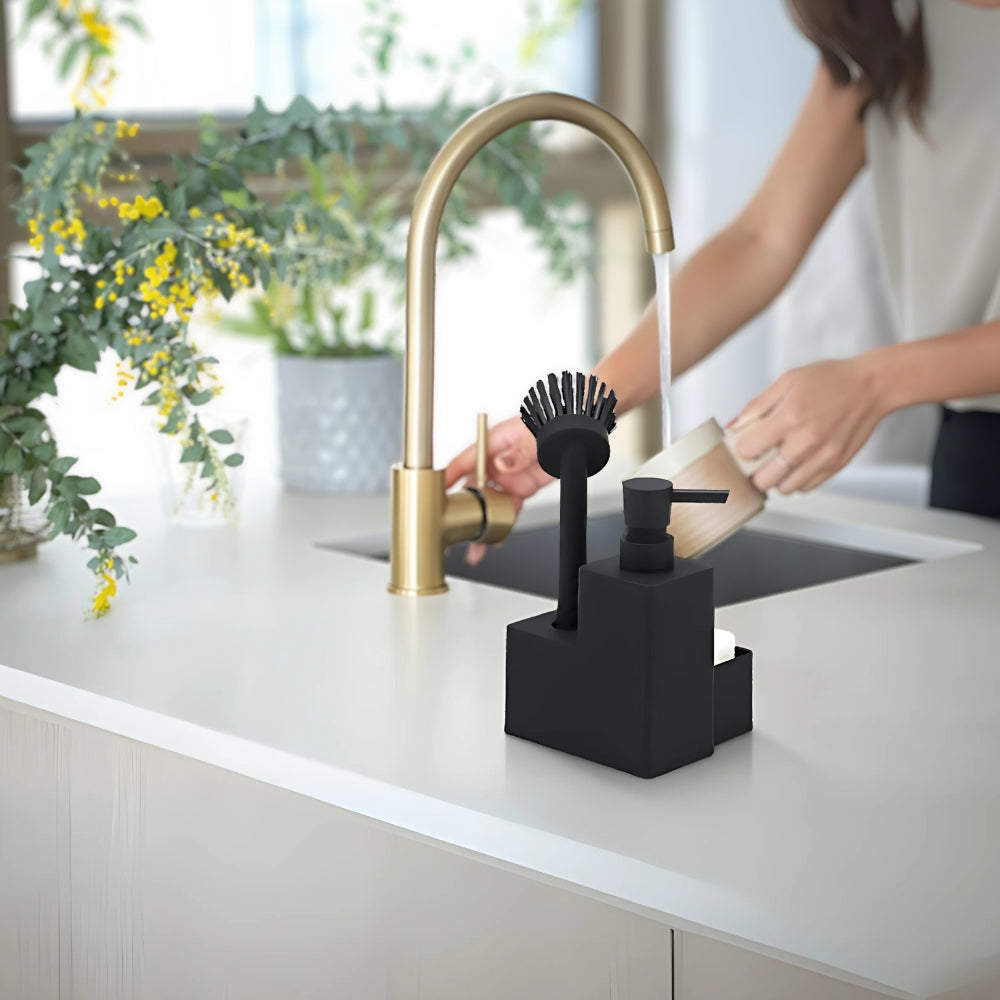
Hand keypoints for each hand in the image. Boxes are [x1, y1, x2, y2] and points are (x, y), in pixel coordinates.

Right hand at [444, 415, 552, 564]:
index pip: (463, 462)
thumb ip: (519, 451)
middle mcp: (497, 462)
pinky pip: (509, 509)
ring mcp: (509, 476)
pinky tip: (496, 540)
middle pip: (472, 490)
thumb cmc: (550, 421)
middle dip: (460, 513)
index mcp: (494, 444)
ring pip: (489, 505)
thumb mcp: (535, 433)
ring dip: (481, 526)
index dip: (447, 478)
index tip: (433, 494)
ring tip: (474, 548)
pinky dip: (502, 525)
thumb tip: (503, 465)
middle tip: (450, 533)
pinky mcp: (522, 487)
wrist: (574, 429)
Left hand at [729, 357, 885, 493]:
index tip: (748, 443)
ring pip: (785, 488)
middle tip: (759, 459)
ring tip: (779, 462)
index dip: (743, 448)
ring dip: (776, 479)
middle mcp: (806, 441)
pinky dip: (797, 480)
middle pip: (763, 479)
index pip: (748, 451)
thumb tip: (732, 428)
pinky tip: (798, 463)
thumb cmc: (831, 380)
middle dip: (755, 471)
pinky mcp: (836, 465)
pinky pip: (806, 487)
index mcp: (790, 417)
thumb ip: (756, 406)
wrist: (872, 385)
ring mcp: (823, 456)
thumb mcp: (787, 381)